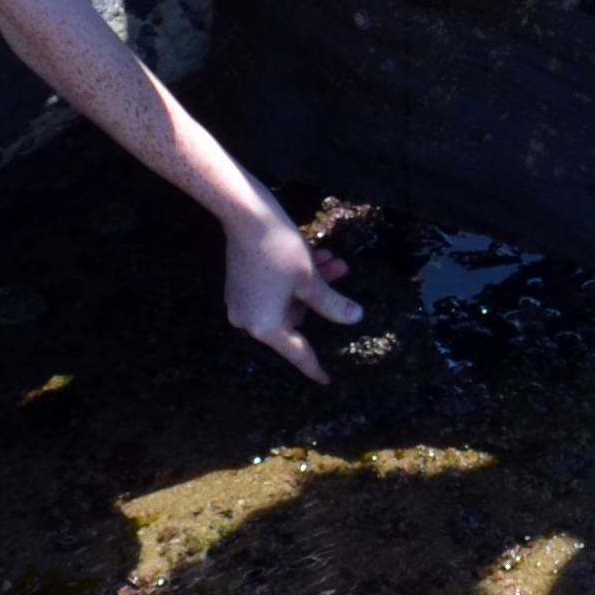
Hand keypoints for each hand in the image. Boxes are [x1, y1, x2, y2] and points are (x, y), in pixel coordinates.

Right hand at [222, 200, 359, 379]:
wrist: (246, 214)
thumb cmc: (280, 250)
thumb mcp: (311, 280)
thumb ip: (332, 305)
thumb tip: (355, 318)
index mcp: (265, 327)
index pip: (297, 353)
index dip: (315, 367)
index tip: (326, 379)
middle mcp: (249, 320)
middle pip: (295, 317)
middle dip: (319, 296)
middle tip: (340, 273)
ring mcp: (242, 301)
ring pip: (287, 299)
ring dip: (310, 282)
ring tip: (331, 259)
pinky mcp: (240, 283)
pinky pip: (272, 290)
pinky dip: (292, 278)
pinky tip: (314, 254)